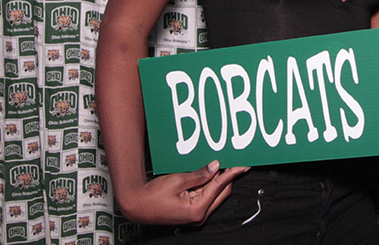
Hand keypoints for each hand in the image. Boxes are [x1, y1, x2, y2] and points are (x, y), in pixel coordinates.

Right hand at [117, 161, 248, 224]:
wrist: (136, 206)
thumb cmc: (152, 197)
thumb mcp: (177, 181)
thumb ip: (199, 174)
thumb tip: (215, 166)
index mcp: (197, 210)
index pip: (220, 187)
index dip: (232, 174)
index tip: (242, 166)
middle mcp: (199, 216)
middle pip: (221, 192)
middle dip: (226, 177)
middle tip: (231, 161)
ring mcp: (195, 216)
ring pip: (214, 195)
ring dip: (216, 181)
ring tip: (217, 166)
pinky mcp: (191, 213)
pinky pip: (205, 197)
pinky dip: (208, 186)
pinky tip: (206, 175)